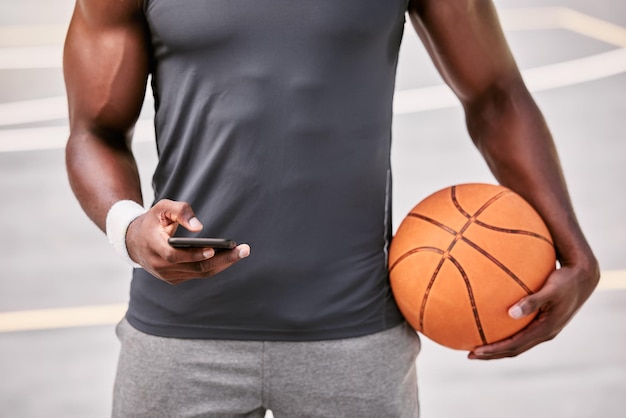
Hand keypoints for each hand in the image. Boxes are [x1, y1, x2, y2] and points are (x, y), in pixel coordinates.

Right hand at [125, 199, 249, 284]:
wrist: (134, 241)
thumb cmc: (153, 221)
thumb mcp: (162, 208)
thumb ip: (181, 212)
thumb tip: (200, 227)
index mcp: (153, 247)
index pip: (174, 256)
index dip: (193, 255)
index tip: (213, 250)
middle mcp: (160, 266)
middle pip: (195, 267)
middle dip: (222, 260)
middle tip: (243, 250)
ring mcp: (167, 276)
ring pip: (199, 273)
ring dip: (223, 264)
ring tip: (242, 252)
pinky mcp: (175, 279)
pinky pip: (198, 274)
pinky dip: (215, 266)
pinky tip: (230, 256)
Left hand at [468, 260, 598, 359]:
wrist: (583, 278)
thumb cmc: (565, 281)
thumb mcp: (550, 290)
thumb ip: (532, 301)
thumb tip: (511, 313)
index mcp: (545, 330)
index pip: (514, 346)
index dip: (494, 351)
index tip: (475, 352)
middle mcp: (544, 334)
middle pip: (514, 350)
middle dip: (492, 354)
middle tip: (470, 355)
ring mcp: (544, 329)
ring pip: (517, 344)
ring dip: (498, 347)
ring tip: (478, 346)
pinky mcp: (543, 322)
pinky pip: (520, 333)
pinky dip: (506, 335)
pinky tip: (492, 326)